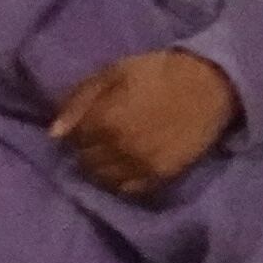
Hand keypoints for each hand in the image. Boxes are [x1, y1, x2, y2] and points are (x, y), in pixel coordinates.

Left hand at [53, 50, 236, 197]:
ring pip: (104, 179)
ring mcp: (140, 165)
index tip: (86, 123)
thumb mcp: (114, 72)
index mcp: (104, 121)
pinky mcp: (161, 176)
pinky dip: (122, 180)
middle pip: (86, 162)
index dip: (77, 131)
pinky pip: (129, 189)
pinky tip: (128, 164)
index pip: (72, 140)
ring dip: (101, 168)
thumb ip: (80, 100)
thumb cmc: (158, 72)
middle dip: (86, 150)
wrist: (209, 85)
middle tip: (99, 137)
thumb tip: (53, 133)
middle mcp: (119, 149)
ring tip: (112, 152)